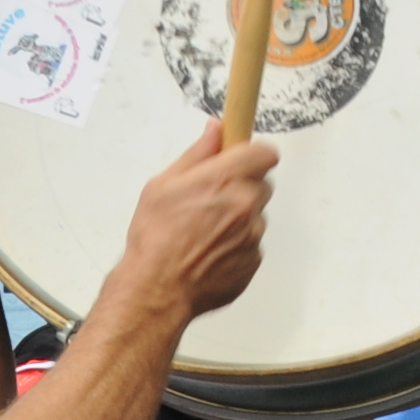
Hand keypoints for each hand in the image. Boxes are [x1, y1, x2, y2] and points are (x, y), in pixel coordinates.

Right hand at [112, 127, 275, 318]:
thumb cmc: (155, 239)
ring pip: (255, 216)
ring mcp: (253, 235)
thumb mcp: (163, 184)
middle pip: (261, 184)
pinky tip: (209, 251)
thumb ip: (197, 153)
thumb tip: (216, 130)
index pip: (265, 152)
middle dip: (241, 187)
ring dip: (238, 219)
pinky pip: (251, 243)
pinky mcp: (253, 261)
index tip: (240, 158)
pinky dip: (236, 245)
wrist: (157, 289)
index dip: (252, 154)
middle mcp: (246, 205)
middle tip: (212, 199)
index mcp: (225, 179)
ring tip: (204, 232)